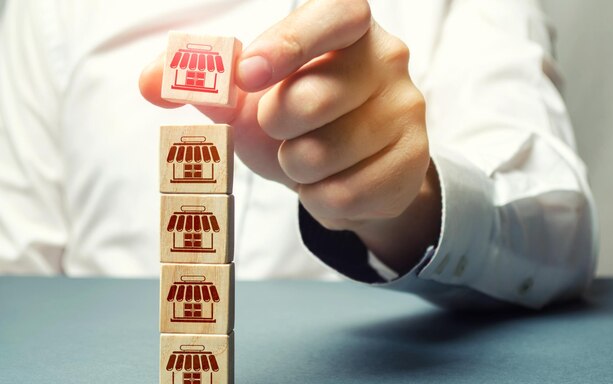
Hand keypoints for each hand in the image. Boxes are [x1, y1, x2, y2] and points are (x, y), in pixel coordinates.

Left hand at [140, 0, 440, 273]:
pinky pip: (347, 195)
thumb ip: (202, 83)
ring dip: (296, 168)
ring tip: (307, 158)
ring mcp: (407, 111)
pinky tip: (329, 185)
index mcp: (346, 29)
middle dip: (277, 126)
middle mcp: (388, 60)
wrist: (347, 168)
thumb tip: (151, 82)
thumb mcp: (247, 97)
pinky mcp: (415, 162)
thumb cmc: (295, 120)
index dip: (289, 43)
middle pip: (316, 96)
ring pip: (326, 155)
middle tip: (281, 129)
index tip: (247, 75)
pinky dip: (320, 199)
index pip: (335, 14)